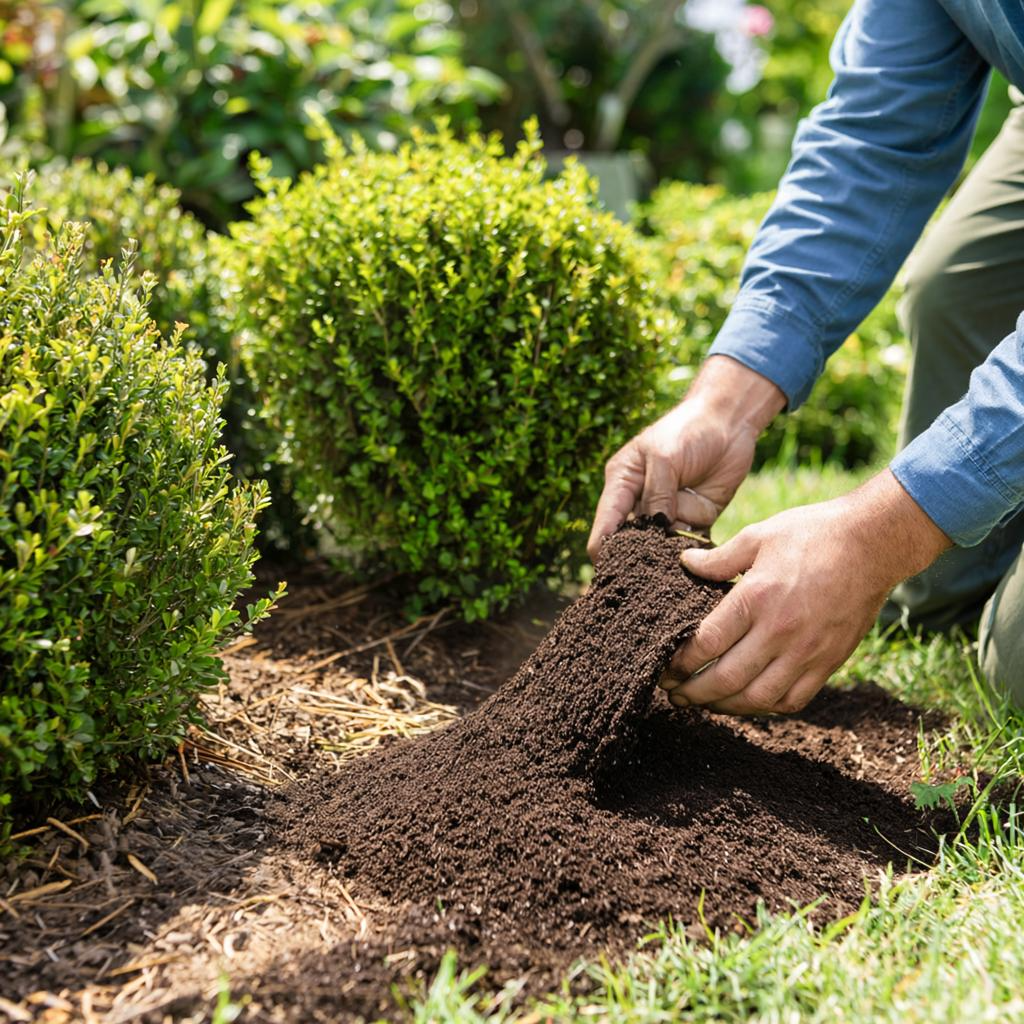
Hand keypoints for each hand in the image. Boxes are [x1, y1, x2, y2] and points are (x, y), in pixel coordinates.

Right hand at [587, 356, 785, 560]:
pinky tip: (696, 560)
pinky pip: (688, 545)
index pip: (605, 524)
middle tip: (645, 575)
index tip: (611, 572)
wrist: (730, 422)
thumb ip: (657, 494)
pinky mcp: (694, 520)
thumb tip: (656, 529)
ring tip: (674, 565)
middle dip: (635, 559)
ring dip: (666, 557)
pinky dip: (691, 553)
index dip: (604, 550)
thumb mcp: (665, 457)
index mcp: (622, 483)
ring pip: (660, 548)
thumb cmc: (689, 429)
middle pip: (629, 542)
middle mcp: (641, 502)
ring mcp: (668, 513)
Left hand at [661, 470, 951, 714]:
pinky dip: (765, 707)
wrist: (874, 544)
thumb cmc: (813, 534)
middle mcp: (780, 631)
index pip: (706, 644)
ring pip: (757, 698)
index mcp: (756, 598)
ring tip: (704, 703)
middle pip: (726, 680)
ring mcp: (807, 652)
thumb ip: (719, 558)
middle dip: (693, 693)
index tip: (664, 667)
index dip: (679, 663)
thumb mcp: (759, 536)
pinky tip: (747, 701)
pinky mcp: (829, 662)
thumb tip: (685, 562)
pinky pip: (792, 700)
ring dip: (725, 707)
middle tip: (673, 695)